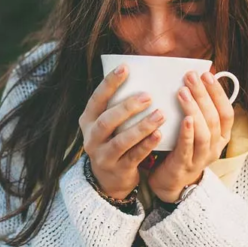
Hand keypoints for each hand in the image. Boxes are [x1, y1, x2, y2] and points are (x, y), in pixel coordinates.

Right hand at [79, 64, 166, 198]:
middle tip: (148, 96)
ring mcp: (103, 156)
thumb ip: (117, 105)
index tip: (125, 67)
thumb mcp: (108, 124)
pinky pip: (133, 156)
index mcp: (88, 121)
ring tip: (160, 114)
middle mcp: (91, 138)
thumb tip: (141, 74)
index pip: (97, 99)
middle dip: (127, 107)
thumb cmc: (113, 140)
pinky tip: (159, 134)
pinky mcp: (117, 170)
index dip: (110, 83)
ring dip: (141, 127)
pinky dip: (146, 145)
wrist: (108, 179)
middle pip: (106, 121)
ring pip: (121, 140)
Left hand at [148, 69, 234, 202]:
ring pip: (204, 132)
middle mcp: (215, 147)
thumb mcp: (194, 129)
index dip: (218, 93)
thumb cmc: (181, 148)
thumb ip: (197, 110)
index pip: (227, 112)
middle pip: (214, 118)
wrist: (169, 181)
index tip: (207, 74)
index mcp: (221, 137)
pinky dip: (188, 132)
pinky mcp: (185, 165)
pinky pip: (188, 147)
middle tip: (191, 76)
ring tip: (183, 91)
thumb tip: (193, 80)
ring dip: (194, 109)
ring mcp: (201, 158)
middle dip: (203, 95)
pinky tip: (185, 118)